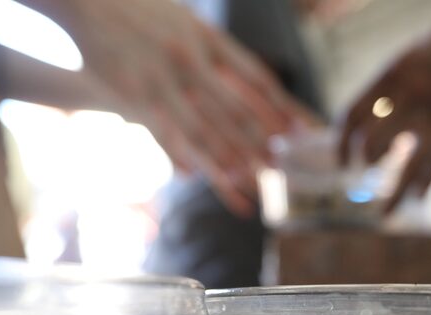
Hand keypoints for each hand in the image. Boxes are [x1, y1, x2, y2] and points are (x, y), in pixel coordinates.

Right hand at [33, 0, 312, 215]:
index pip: (257, 78)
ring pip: (200, 126)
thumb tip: (251, 83)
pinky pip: (159, 130)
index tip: (299, 131)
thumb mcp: (188, 23)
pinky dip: (176, 154)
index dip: (280, 107)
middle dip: (258, 141)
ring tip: (245, 182)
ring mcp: (162, 78)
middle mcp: (191, 60)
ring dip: (225, 158)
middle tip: (278, 167)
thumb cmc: (143, 10)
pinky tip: (191, 177)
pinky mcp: (132, 93)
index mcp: (210, 39)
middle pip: (234, 108)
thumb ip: (217, 53)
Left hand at [339, 1, 430, 212]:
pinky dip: (426, 183)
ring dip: (393, 193)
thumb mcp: (424, 48)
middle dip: (366, 163)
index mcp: (396, 69)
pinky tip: (419, 198)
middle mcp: (412, 92)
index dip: (342, 141)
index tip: (342, 158)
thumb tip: (384, 105)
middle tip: (364, 174)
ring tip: (384, 213)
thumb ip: (404, 77)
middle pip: (373, 141)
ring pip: (406, 163)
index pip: (354, 113)